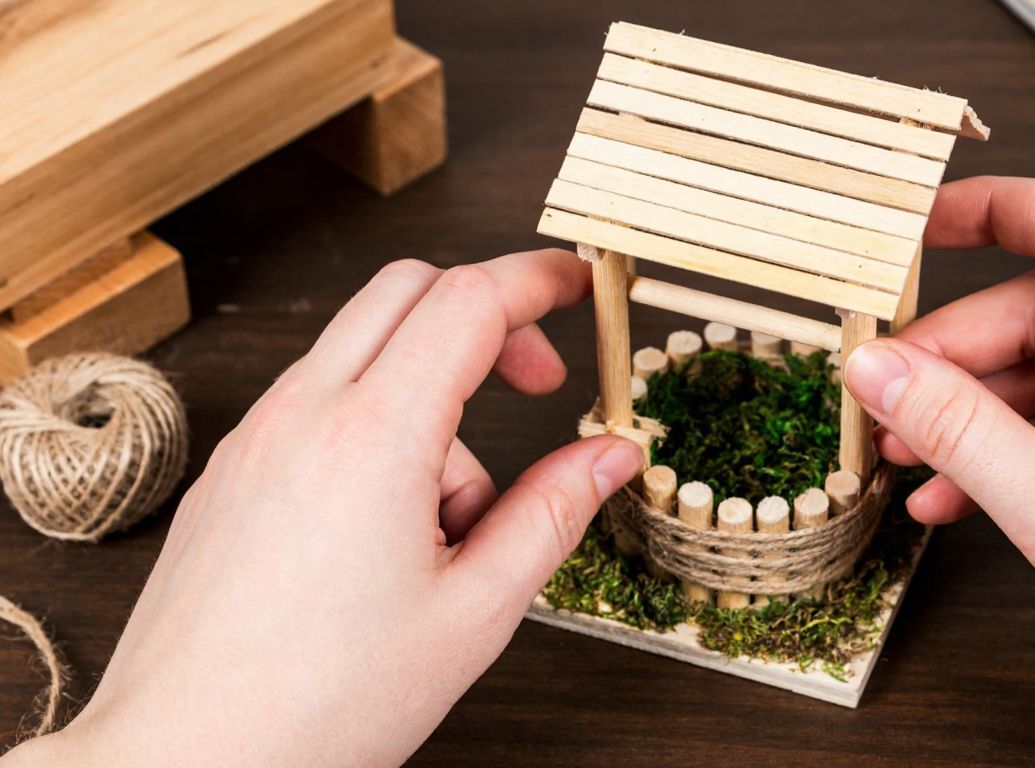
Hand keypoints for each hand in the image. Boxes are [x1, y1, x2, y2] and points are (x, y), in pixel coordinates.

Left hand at [4, 250, 641, 766]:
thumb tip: (610, 456)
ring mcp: (255, 437)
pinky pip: (321, 404)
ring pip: (365, 352)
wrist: (185, 761)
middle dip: (487, 314)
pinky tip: (388, 532)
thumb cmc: (318, 704)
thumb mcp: (475, 613)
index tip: (577, 283)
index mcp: (372, 437)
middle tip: (537, 380)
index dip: (537, 279)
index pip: (468, 300)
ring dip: (431, 394)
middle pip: (407, 290)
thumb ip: (553, 514)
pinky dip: (377, 427)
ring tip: (451, 521)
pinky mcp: (232, 470)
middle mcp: (301, 414)